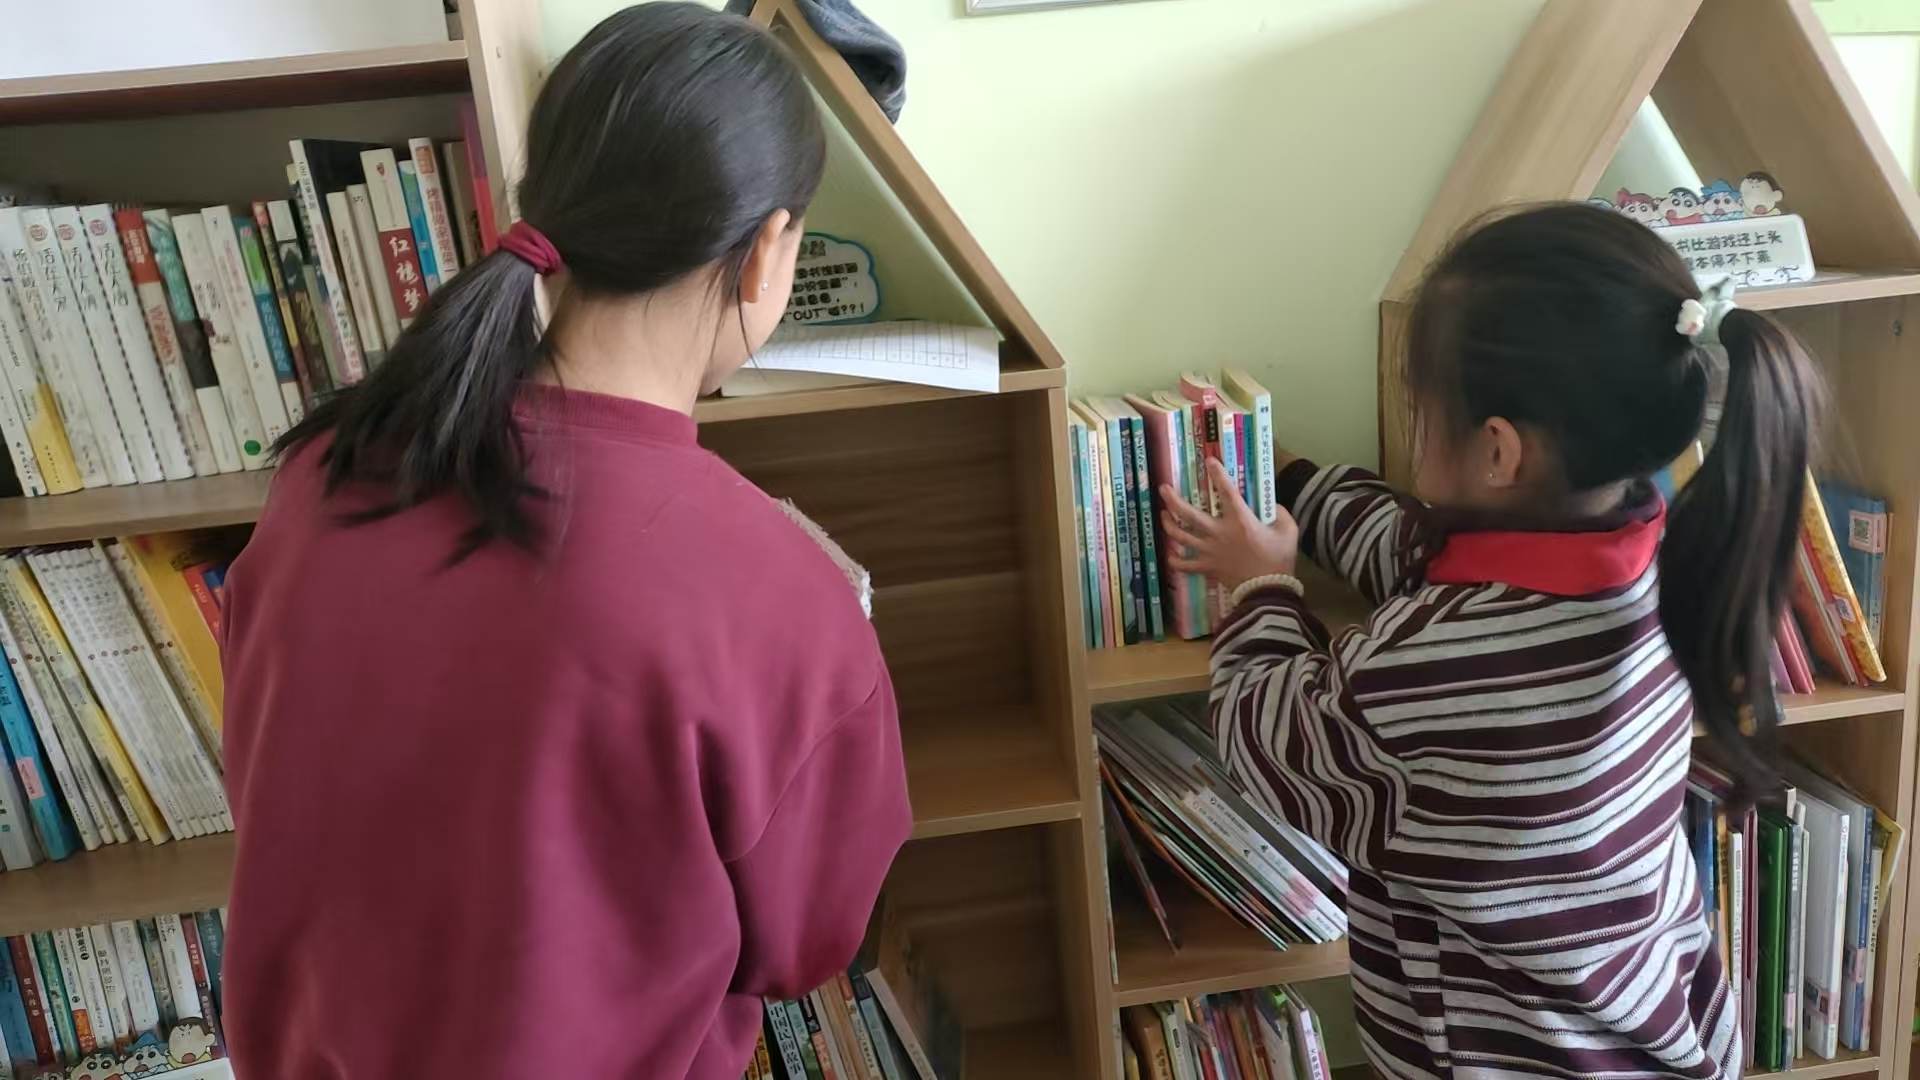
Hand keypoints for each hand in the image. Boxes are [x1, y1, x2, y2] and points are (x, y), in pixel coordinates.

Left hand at [1160, 458, 1299, 588]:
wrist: (1269, 591)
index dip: (1218, 474)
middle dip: (1173, 500)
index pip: (1227, 491)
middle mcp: (1219, 533)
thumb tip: (1272, 505)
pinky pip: (1184, 565)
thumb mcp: (1288, 532)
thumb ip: (1280, 513)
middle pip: (1189, 514)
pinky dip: (1175, 560)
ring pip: (1181, 536)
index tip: (1209, 461)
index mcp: (1240, 521)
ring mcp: (1210, 551)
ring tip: (1163, 514)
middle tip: (1163, 489)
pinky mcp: (1207, 568)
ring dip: (1169, 524)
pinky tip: (1170, 553)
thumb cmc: (1279, 560)